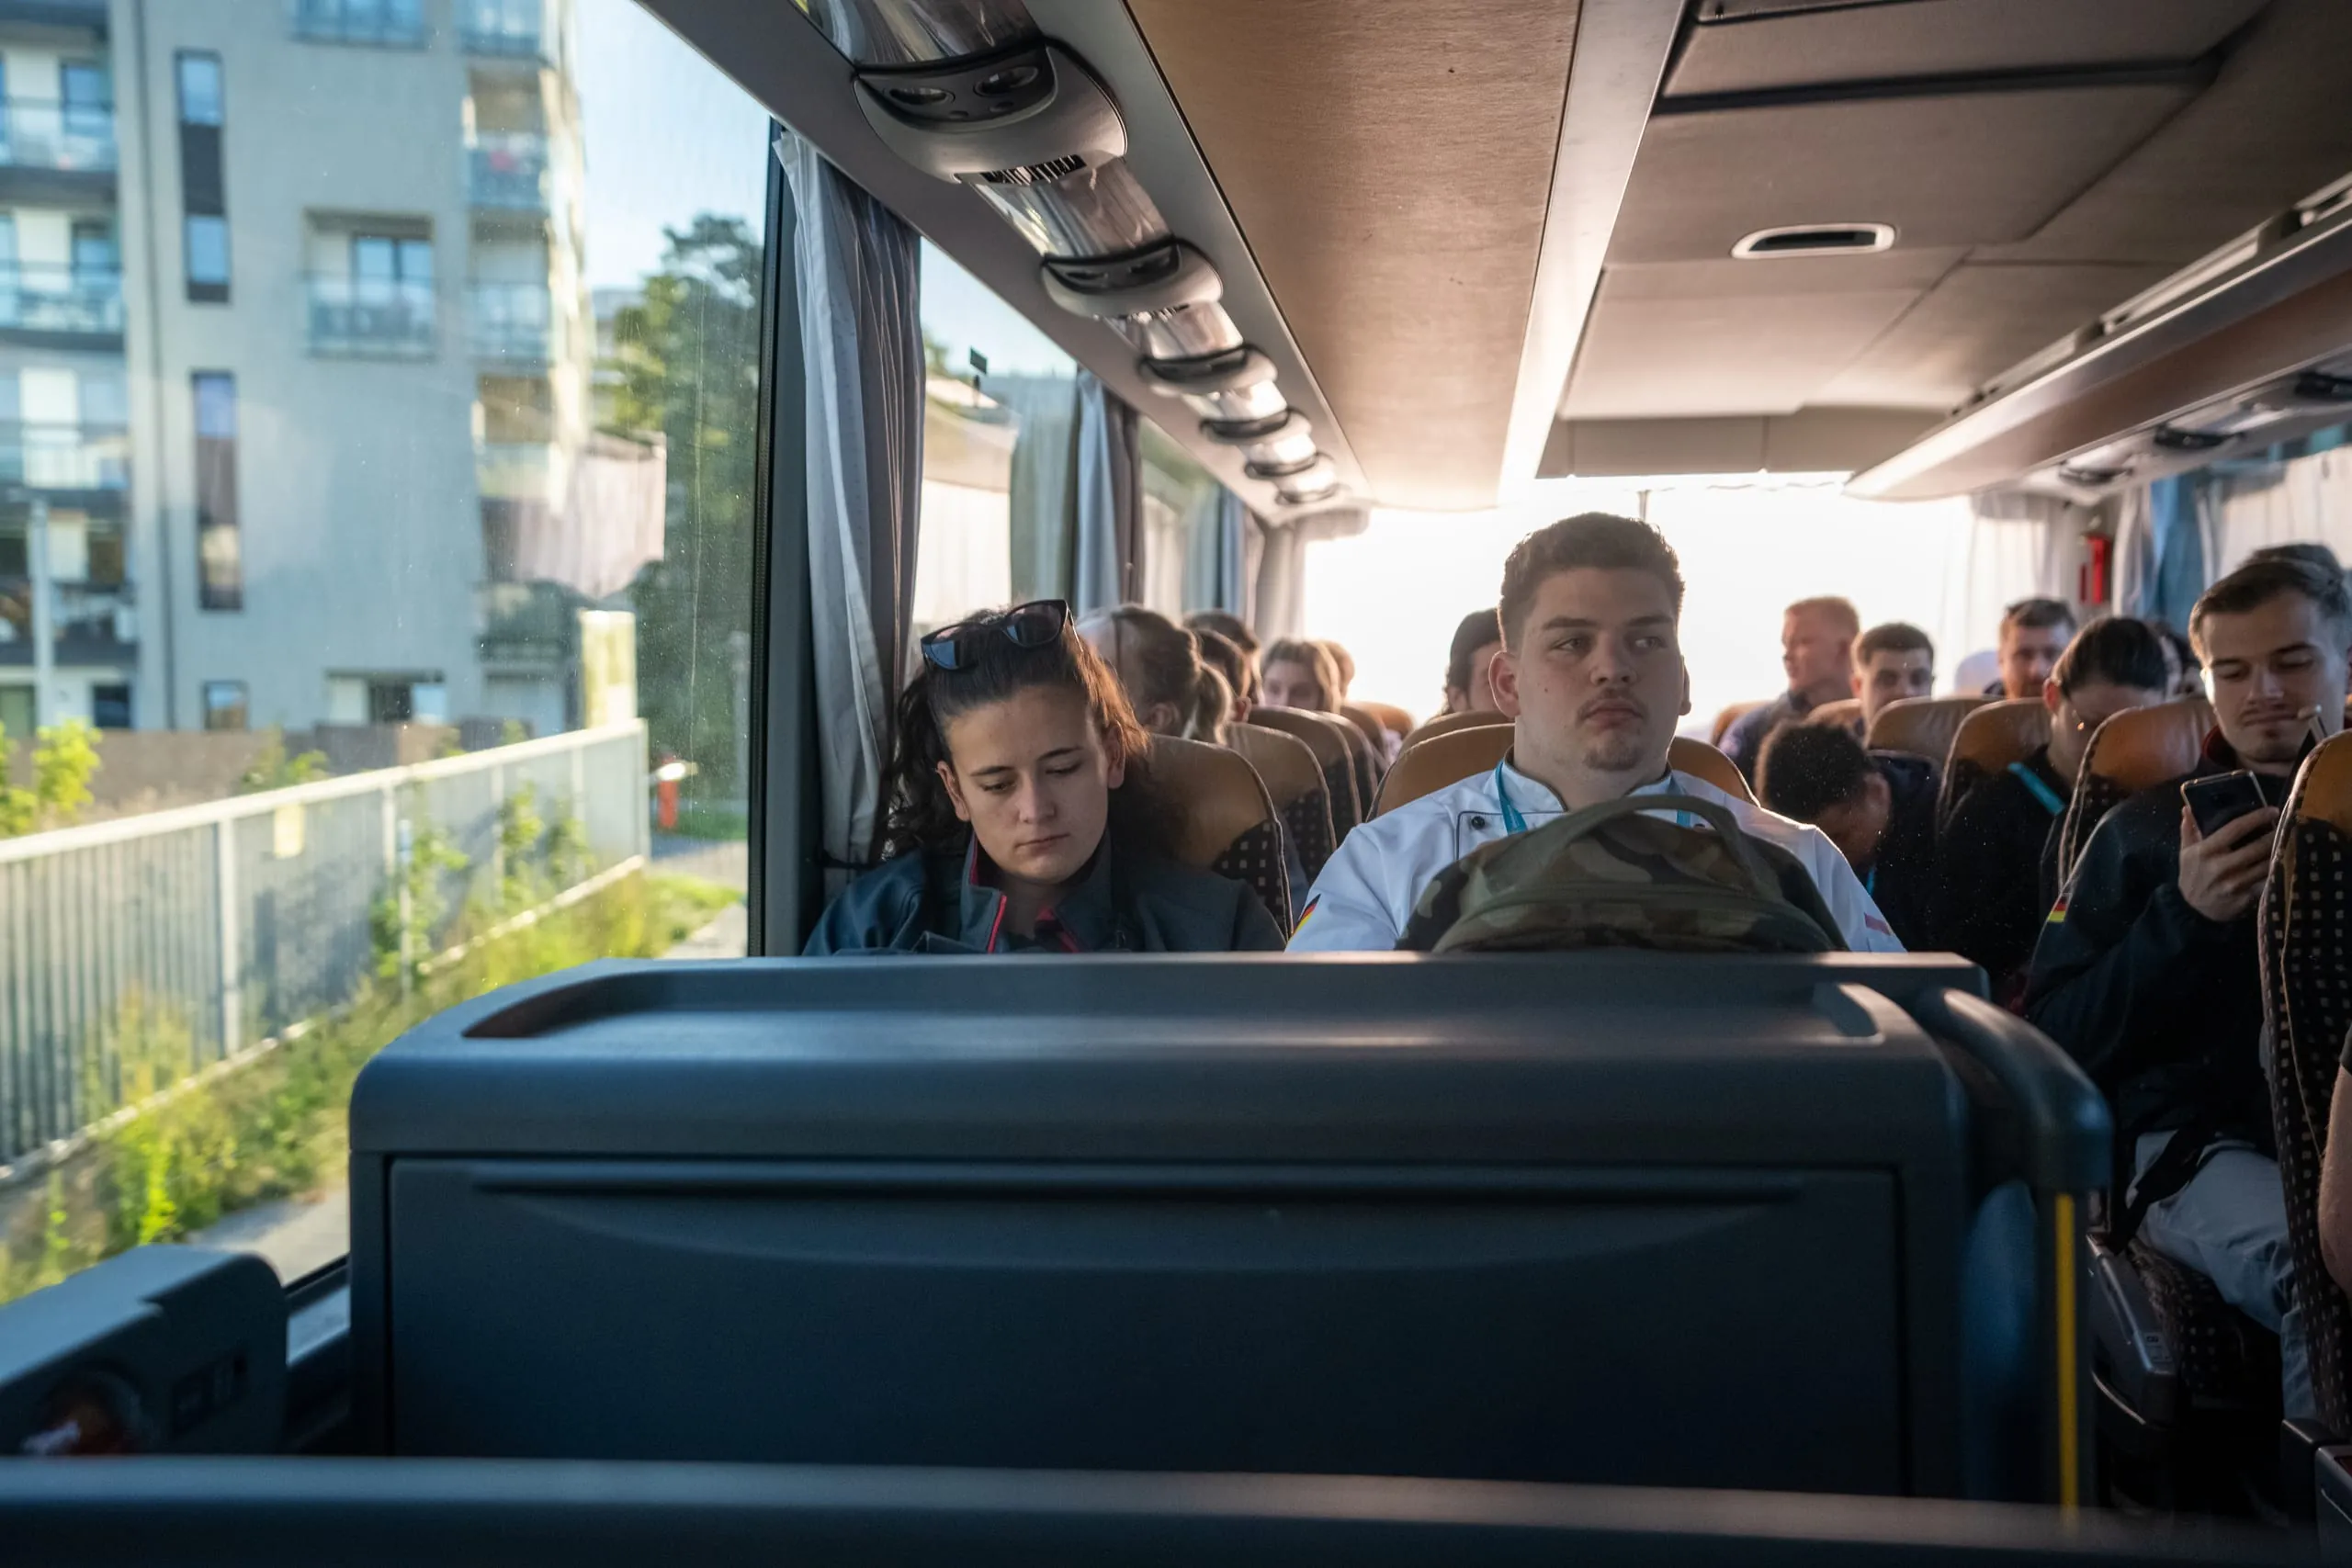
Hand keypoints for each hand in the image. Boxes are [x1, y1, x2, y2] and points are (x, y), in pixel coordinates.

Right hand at [2176, 804, 2280, 922]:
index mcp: (2206, 851)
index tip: (2273, 810)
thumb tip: (2187, 808)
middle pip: (2257, 846)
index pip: (2236, 828)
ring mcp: (2235, 883)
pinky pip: (2267, 881)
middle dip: (2275, 834)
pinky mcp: (2245, 897)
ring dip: (2279, 852)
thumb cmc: (2191, 876)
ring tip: (2289, 842)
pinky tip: (2286, 863)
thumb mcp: (2185, 853)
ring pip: (2266, 864)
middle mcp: (2221, 866)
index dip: (2257, 817)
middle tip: (2287, 826)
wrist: (2192, 910)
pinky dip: (2277, 871)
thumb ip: (2188, 830)